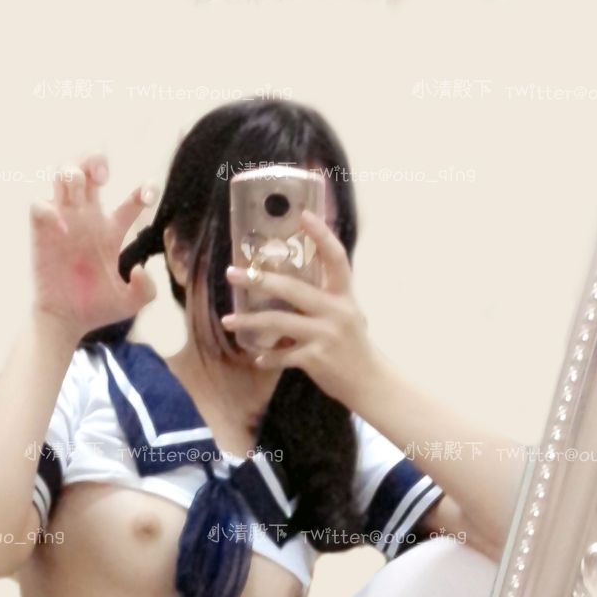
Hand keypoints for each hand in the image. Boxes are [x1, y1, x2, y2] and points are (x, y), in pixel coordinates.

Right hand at [30, 155, 157, 342]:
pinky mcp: (41, 232)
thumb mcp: (130, 304)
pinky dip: (49, 208)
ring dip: (71, 171)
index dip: (144, 190)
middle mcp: (88, 220)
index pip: (133, 199)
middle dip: (95, 161)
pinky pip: (39, 204)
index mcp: (112, 231)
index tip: (149, 194)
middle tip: (104, 177)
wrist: (65, 322)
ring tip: (79, 184)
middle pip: (90, 171)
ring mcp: (64, 222)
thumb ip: (146, 290)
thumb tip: (140, 268)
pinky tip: (62, 227)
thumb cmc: (96, 310)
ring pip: (63, 175)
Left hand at [221, 210, 377, 406]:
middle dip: (259, 280)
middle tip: (232, 273)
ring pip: (279, 323)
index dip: (321, 234)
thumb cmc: (352, 345)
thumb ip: (323, 298)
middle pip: (293, 288)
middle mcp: (336, 310)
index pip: (335, 257)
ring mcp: (326, 335)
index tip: (303, 215)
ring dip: (249, 322)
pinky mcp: (316, 359)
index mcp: (344, 295)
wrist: (369, 381)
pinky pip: (283, 356)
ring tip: (228, 322)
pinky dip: (267, 358)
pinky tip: (257, 358)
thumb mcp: (346, 314)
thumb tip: (288, 285)